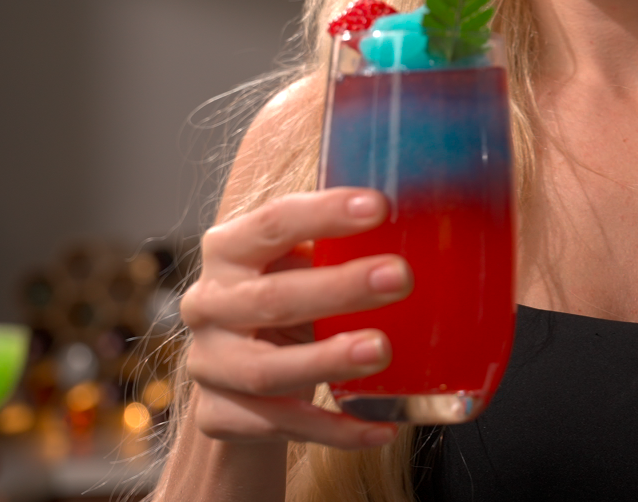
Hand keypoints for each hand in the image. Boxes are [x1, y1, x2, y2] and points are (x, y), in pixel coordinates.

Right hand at [178, 187, 413, 448]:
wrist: (239, 377)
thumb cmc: (286, 302)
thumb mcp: (300, 267)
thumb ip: (339, 247)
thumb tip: (429, 222)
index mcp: (229, 249)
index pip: (272, 222)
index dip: (324, 213)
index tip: (379, 207)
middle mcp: (208, 304)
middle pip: (272, 297)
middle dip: (340, 288)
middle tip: (400, 278)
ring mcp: (208, 363)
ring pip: (267, 370)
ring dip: (328, 360)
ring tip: (382, 350)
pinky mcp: (219, 415)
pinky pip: (280, 425)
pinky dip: (335, 429)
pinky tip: (381, 426)